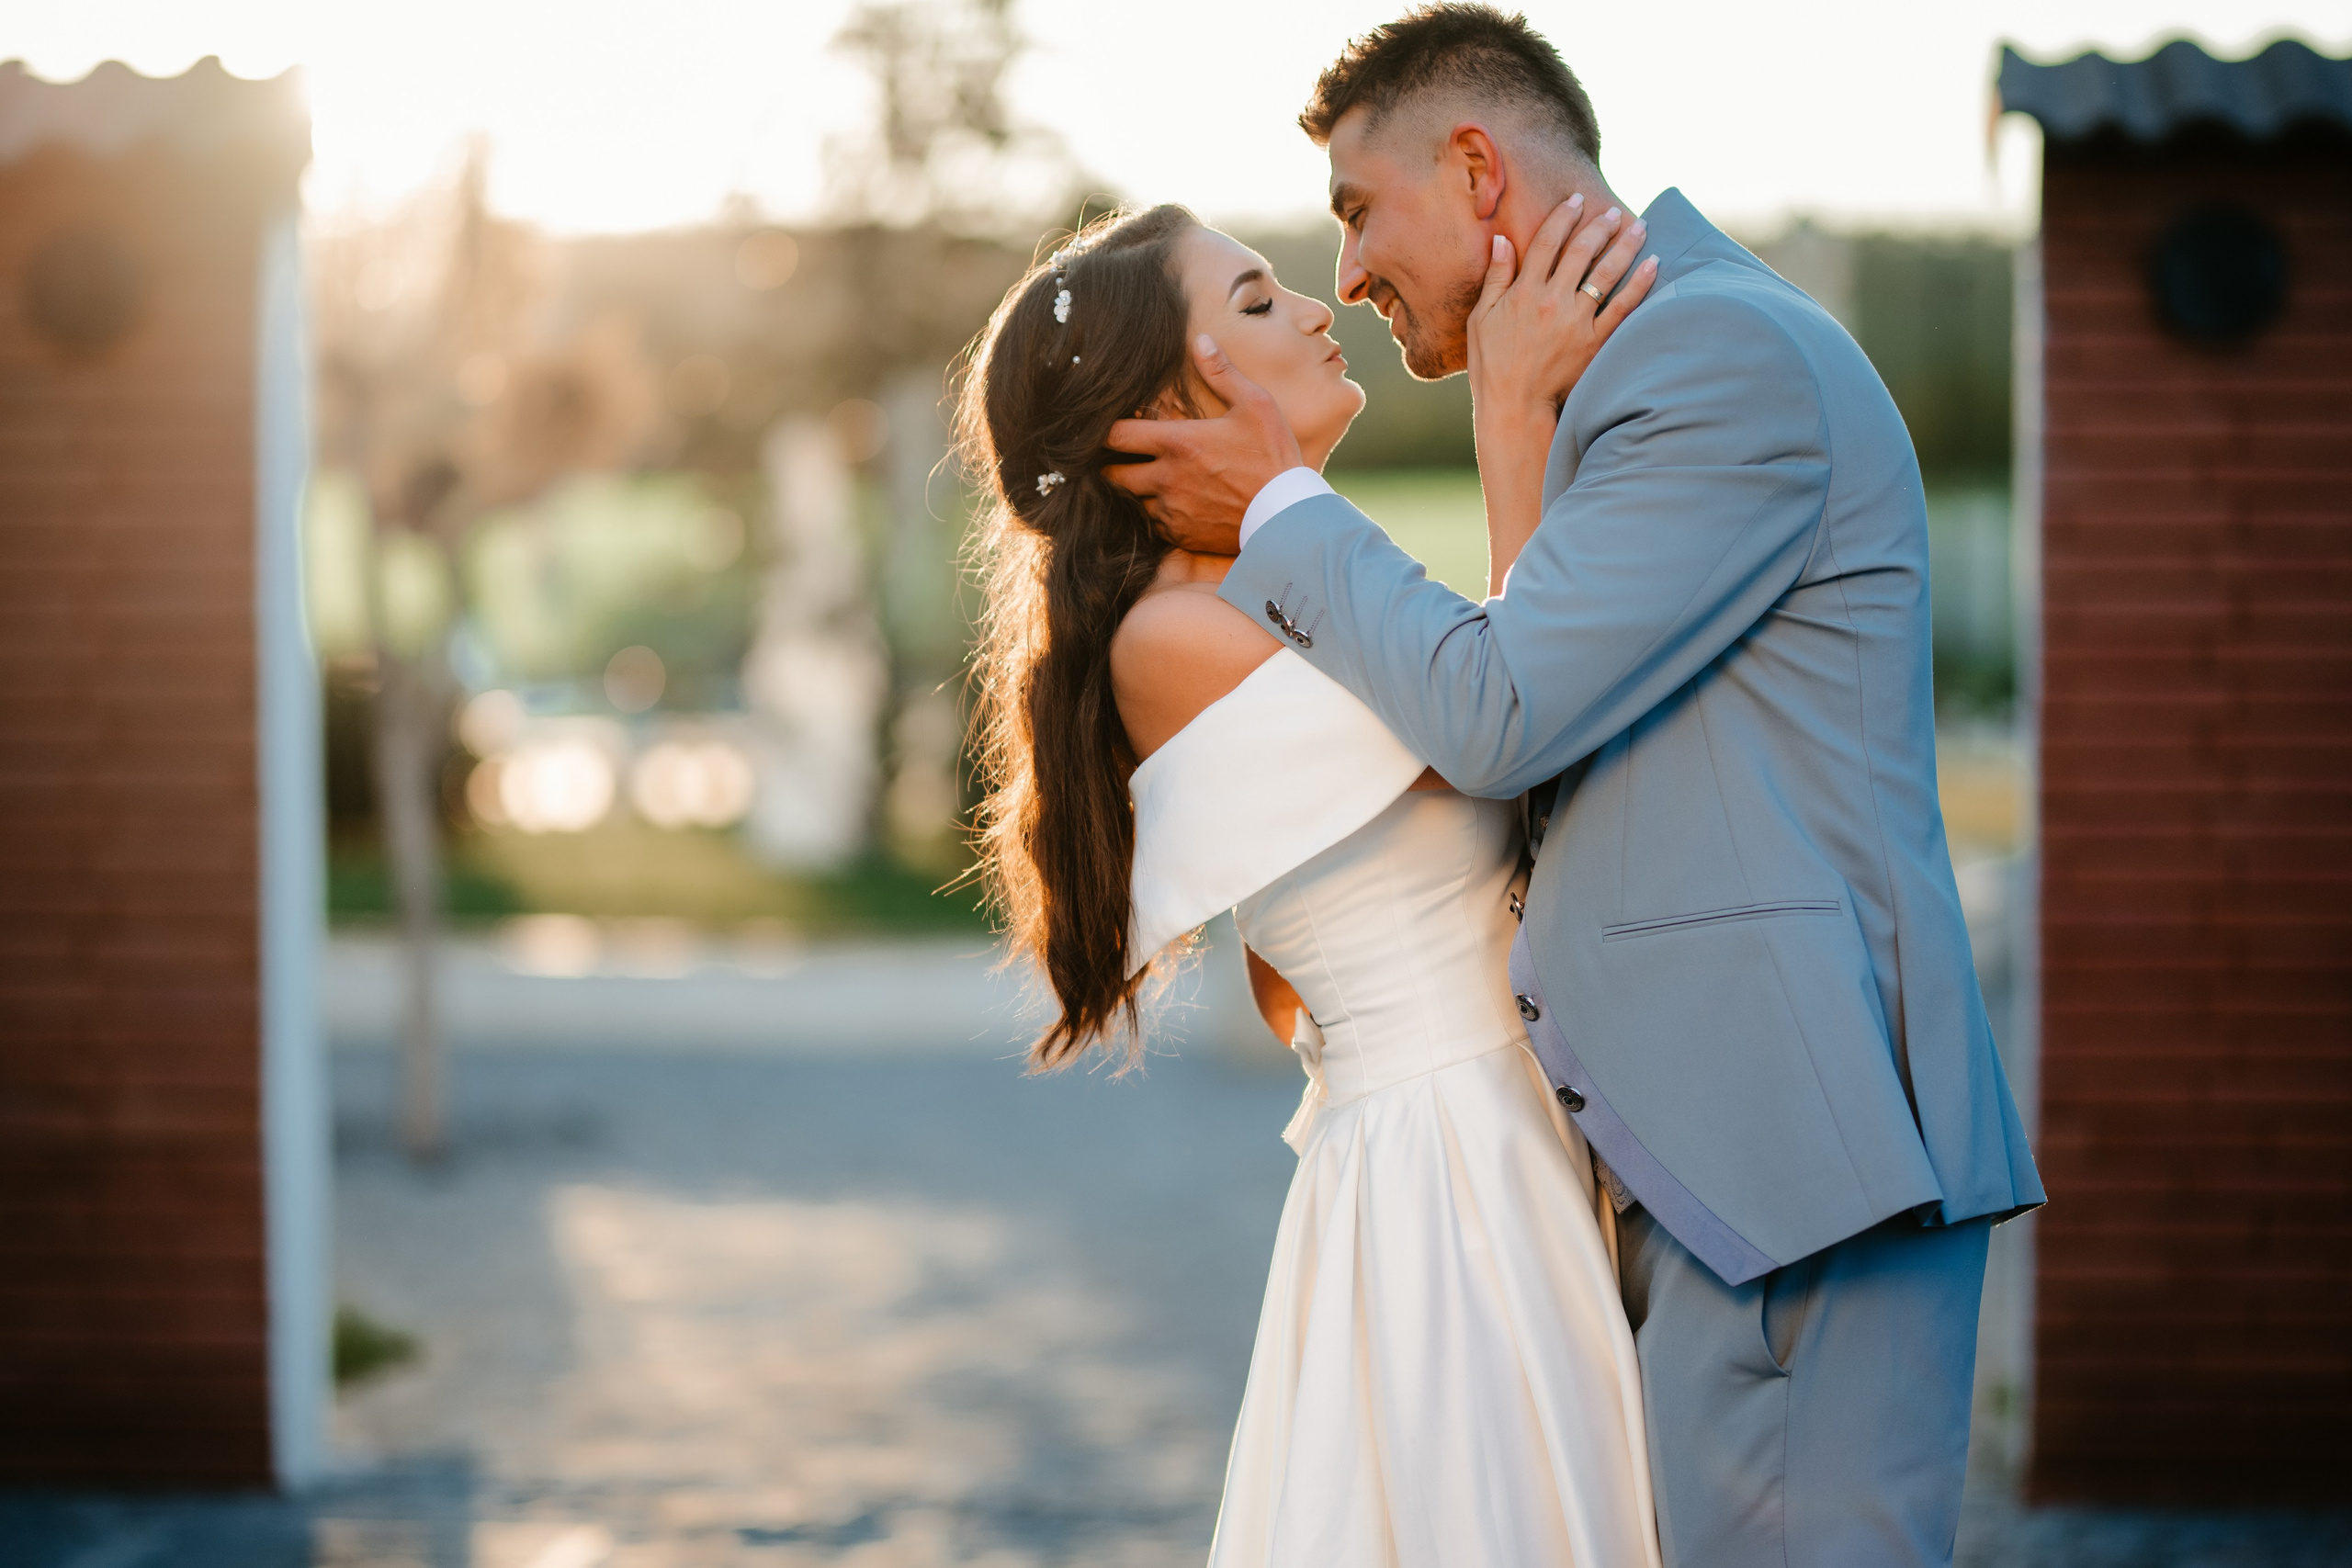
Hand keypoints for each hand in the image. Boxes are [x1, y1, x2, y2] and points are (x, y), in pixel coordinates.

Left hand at [1103, 335, 1303, 554]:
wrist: (1288, 514)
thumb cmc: (1273, 456)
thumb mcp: (1255, 405)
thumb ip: (1222, 373)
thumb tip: (1201, 340)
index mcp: (1177, 443)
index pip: (1116, 436)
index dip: (1107, 431)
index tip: (1110, 428)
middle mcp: (1166, 478)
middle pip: (1112, 475)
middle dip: (1114, 465)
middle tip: (1125, 457)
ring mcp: (1172, 510)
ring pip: (1133, 501)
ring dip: (1137, 491)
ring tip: (1154, 480)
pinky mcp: (1182, 535)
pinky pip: (1154, 525)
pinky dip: (1158, 515)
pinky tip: (1175, 504)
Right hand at [1466, 198, 1656, 595]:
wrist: (1513, 407)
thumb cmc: (1492, 365)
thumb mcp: (1481, 319)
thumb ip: (1495, 278)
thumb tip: (1500, 240)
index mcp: (1523, 291)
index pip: (1546, 242)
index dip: (1563, 217)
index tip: (1577, 200)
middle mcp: (1552, 300)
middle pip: (1581, 251)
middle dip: (1599, 225)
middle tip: (1613, 210)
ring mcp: (1576, 322)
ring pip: (1606, 273)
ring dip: (1624, 245)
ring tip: (1638, 225)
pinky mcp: (1594, 343)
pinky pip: (1623, 308)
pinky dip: (1640, 284)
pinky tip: (1653, 265)